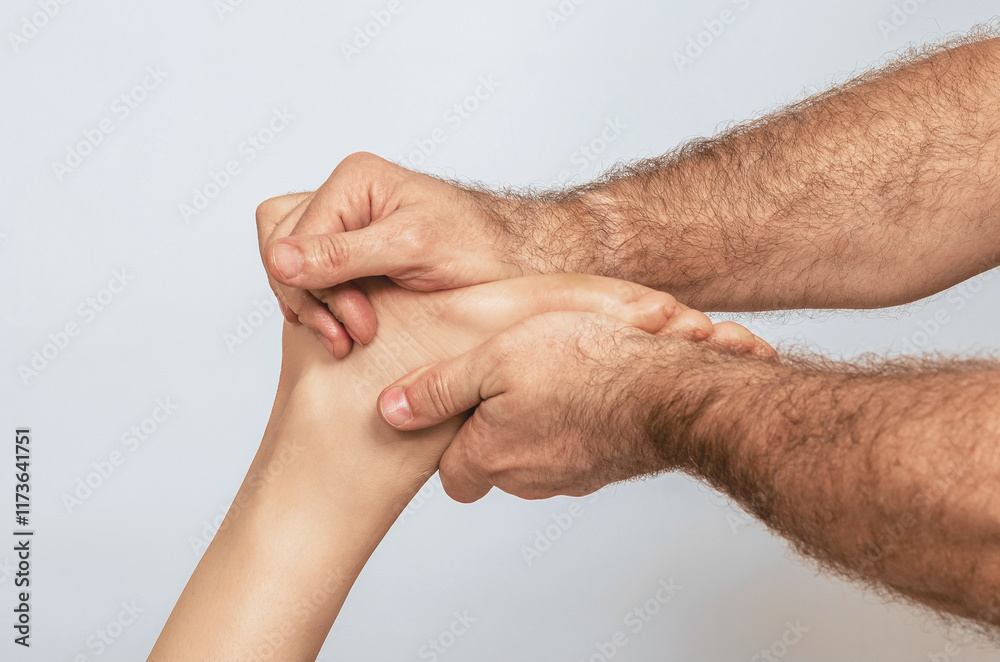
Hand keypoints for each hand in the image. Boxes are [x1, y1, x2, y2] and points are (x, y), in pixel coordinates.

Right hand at [256, 152, 599, 356]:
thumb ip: (344, 254)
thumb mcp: (412, 249)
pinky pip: (311, 281)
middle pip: (279, 247)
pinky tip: (348, 331)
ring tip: (350, 339)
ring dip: (313, 307)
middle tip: (351, 336)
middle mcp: (345, 199)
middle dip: (310, 298)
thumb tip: (278, 263)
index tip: (354, 325)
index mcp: (355, 181)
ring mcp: (347, 229)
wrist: (519, 265)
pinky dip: (322, 309)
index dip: (312, 287)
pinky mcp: (355, 259)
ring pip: (289, 266)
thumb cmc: (481, 248)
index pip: (289, 237)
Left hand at [376, 306, 775, 502]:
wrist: (668, 388)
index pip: (451, 474)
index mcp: (490, 456)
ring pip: (533, 459)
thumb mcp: (494, 359)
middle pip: (492, 465)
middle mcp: (527, 479)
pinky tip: (584, 389)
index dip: (448, 441)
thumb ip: (439, 388)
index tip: (460, 406)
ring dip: (534, 426)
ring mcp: (571, 477)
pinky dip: (572, 427)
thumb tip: (390, 410)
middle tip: (505, 381)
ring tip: (548, 377)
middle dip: (491, 431)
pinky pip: (573, 452)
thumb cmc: (583, 366)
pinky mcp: (606, 467)